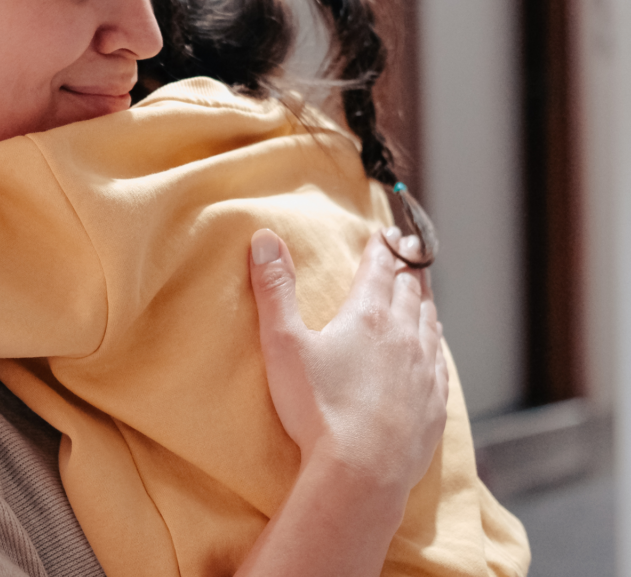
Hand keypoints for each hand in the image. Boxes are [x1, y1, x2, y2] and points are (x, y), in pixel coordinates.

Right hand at [249, 227, 447, 496]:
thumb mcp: (283, 344)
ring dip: (424, 298)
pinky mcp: (433, 404)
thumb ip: (274, 289)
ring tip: (421, 288)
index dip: (381, 248)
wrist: (362, 473)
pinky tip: (434, 343)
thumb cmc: (318, 409)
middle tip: (409, 246)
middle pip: (409, 290)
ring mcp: (423, 371)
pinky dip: (436, 340)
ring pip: (429, 321)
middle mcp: (403, 336)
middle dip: (407, 265)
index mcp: (368, 316)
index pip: (379, 269)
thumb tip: (265, 238)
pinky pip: (440, 360)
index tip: (386, 232)